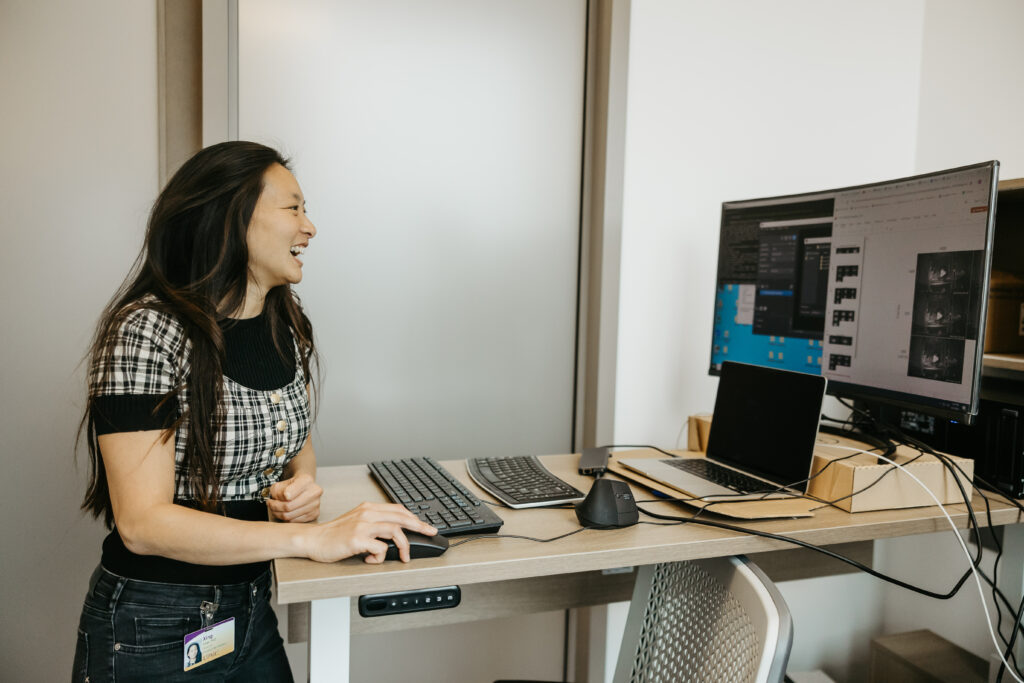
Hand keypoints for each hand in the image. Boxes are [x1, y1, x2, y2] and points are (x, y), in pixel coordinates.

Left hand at [266, 473, 322, 522]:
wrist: (305, 487)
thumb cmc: (292, 485)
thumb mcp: (281, 483)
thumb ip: (276, 491)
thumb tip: (275, 503)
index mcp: (306, 480)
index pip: (287, 494)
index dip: (277, 498)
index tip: (272, 498)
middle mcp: (314, 491)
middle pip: (288, 506)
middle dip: (275, 507)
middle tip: (270, 505)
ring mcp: (316, 504)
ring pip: (290, 516)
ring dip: (279, 514)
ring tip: (275, 509)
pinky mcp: (315, 514)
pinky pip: (295, 521)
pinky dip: (286, 519)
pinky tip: (284, 513)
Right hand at [302, 502, 437, 563]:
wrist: (313, 539)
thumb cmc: (334, 534)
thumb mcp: (356, 520)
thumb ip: (374, 522)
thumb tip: (395, 531)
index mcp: (368, 508)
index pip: (398, 509)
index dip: (414, 517)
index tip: (424, 525)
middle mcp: (367, 514)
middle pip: (401, 517)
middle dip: (419, 526)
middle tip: (430, 533)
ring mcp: (362, 526)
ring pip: (395, 531)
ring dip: (403, 546)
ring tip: (403, 556)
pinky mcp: (357, 540)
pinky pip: (380, 548)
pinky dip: (380, 557)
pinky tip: (371, 560)